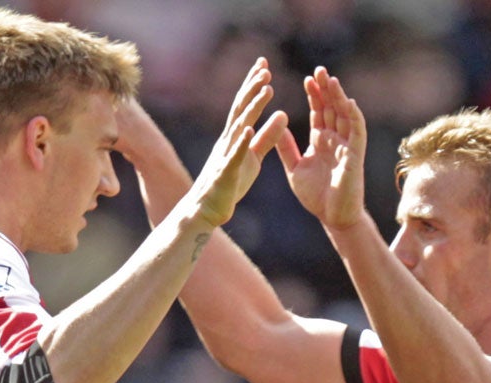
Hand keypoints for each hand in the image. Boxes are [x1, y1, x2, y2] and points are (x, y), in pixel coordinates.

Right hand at [186, 58, 288, 227]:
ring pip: (239, 127)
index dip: (254, 85)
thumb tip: (284, 114)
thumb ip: (268, 137)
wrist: (206, 210)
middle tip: (265, 68)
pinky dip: (241, 142)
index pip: (245, 106)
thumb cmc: (229, 183)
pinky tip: (248, 130)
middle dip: (253, 88)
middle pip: (241, 109)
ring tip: (266, 90)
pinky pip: (235, 156)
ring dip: (252, 108)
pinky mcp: (226, 173)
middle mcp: (228, 141)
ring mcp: (225, 155)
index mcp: (236, 136)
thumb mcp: (254, 157)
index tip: (264, 64)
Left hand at [276, 67, 366, 230]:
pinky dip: (354, 117)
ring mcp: (346, 145)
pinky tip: (348, 102)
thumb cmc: (316, 196)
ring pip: (344, 115)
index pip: (318, 112)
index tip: (306, 79)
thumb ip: (287, 148)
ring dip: (339, 97)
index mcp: (320, 140)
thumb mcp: (295, 169)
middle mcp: (334, 139)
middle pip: (331, 108)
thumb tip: (276, 128)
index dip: (314, 95)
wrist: (331, 217)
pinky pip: (357, 132)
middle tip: (319, 70)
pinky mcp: (355, 155)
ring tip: (331, 79)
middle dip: (326, 89)